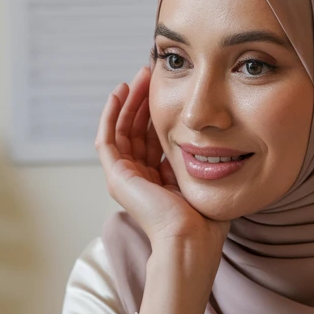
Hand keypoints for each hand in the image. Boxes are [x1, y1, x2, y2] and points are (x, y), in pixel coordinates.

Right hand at [95, 66, 229, 255]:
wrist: (192, 239)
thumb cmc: (205, 219)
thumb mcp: (203, 177)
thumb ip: (197, 157)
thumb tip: (207, 132)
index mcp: (159, 180)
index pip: (154, 137)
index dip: (158, 111)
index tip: (168, 87)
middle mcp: (139, 178)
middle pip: (136, 130)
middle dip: (142, 100)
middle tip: (150, 73)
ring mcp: (125, 178)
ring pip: (121, 130)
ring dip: (128, 102)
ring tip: (138, 77)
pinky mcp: (116, 177)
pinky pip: (106, 139)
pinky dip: (110, 114)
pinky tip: (120, 92)